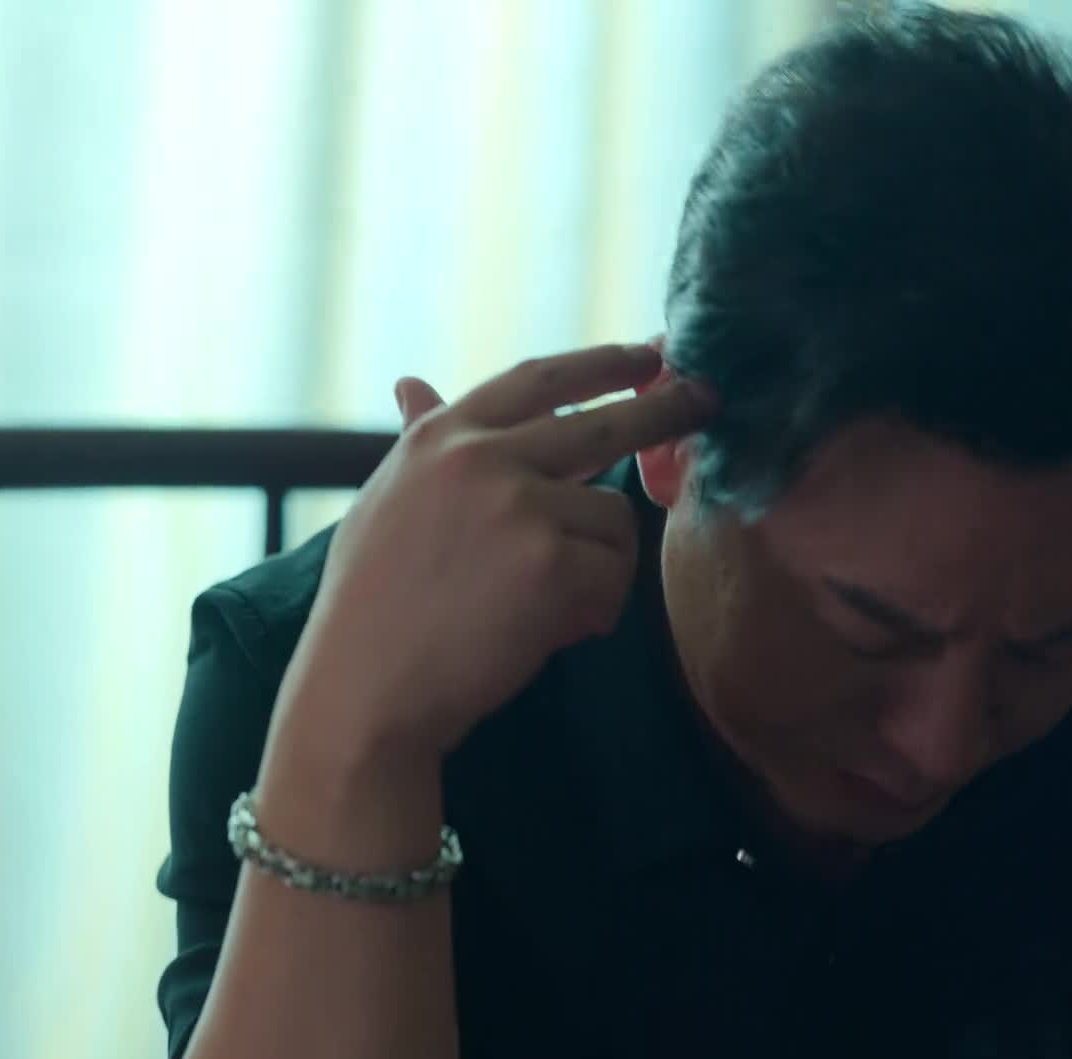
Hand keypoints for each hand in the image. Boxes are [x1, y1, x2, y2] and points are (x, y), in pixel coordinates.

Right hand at [278, 342, 717, 762]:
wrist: (363, 692)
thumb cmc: (374, 608)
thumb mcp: (391, 500)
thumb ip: (423, 442)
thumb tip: (411, 383)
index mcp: (441, 438)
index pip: (538, 379)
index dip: (600, 363)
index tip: (647, 353)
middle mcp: (479, 457)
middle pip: (602, 422)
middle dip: (663, 409)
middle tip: (707, 400)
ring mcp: (516, 504)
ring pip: (613, 516)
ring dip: (598, 567)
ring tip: (542, 608)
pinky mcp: (549, 560)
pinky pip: (615, 573)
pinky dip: (596, 609)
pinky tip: (548, 632)